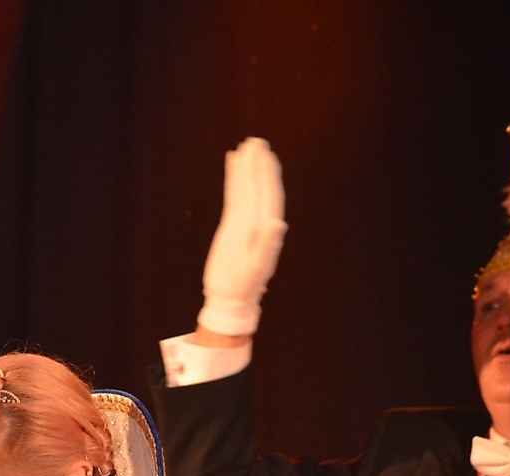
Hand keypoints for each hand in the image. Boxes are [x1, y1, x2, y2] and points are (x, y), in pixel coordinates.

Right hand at [196, 137, 286, 336]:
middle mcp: (257, 221)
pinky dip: (235, 181)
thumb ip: (268, 246)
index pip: (268, 194)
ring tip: (245, 147)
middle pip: (259, 187)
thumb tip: (279, 224)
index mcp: (265, 228)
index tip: (263, 153)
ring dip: (247, 169)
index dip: (266, 173)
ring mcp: (244, 222)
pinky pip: (234, 198)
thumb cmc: (243, 287)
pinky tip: (233, 167)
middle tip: (256, 141)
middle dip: (258, 164)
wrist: (230, 300)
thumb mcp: (256, 269)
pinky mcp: (232, 226)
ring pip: (247, 189)